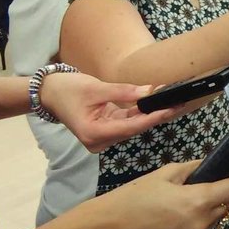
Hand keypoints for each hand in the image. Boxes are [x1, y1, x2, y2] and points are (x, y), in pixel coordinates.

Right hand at [37, 71, 177, 151]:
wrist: (49, 93)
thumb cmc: (67, 89)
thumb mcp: (96, 88)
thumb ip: (123, 92)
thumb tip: (150, 91)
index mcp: (93, 133)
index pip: (130, 127)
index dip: (152, 118)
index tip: (171, 109)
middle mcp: (99, 140)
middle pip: (134, 128)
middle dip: (155, 115)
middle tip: (179, 102)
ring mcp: (103, 137)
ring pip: (132, 126)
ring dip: (150, 113)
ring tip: (171, 101)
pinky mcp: (105, 129)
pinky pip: (126, 122)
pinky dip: (139, 113)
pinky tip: (155, 104)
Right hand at [86, 160, 228, 228]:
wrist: (109, 228)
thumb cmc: (136, 196)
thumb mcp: (166, 173)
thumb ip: (196, 168)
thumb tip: (215, 164)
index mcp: (198, 201)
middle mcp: (201, 224)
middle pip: (226, 205)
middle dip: (218, 196)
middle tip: (197, 189)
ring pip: (212, 221)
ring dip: (205, 213)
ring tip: (178, 207)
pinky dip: (193, 228)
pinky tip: (172, 223)